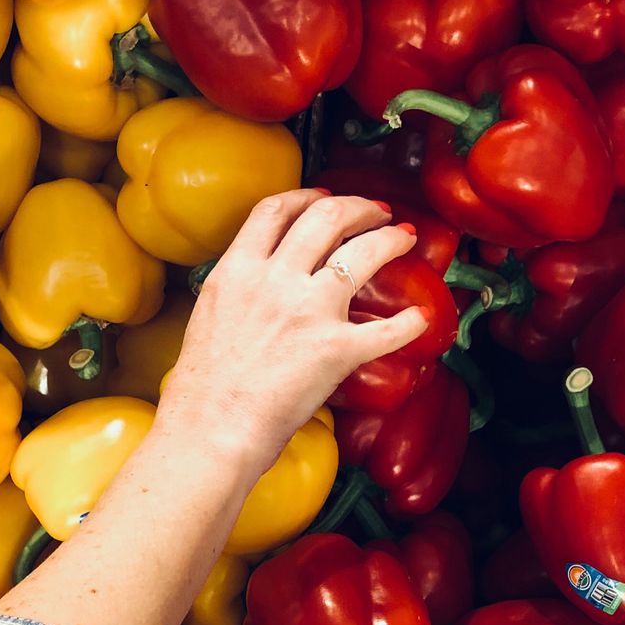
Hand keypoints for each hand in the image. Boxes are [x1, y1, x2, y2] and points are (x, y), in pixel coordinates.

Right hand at [158, 188, 428, 477]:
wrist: (211, 428)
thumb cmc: (203, 388)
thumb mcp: (209, 316)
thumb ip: (238, 290)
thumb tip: (256, 285)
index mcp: (237, 271)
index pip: (275, 211)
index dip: (307, 196)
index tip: (325, 196)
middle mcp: (275, 280)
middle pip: (326, 217)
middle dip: (360, 207)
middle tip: (378, 212)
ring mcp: (308, 311)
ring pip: (363, 252)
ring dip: (391, 239)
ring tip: (405, 237)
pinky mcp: (336, 348)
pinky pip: (387, 329)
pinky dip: (410, 324)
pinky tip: (421, 318)